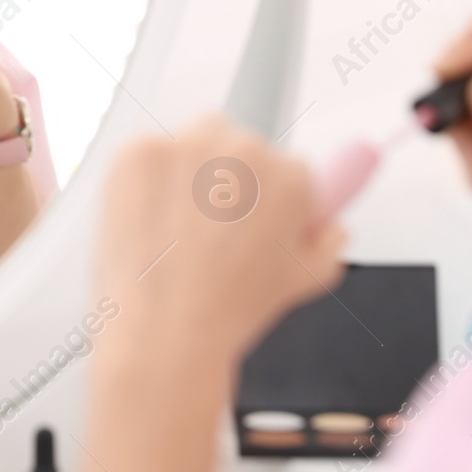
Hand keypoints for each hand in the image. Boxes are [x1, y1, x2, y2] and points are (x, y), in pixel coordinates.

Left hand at [96, 113, 347, 365]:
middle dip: (229, 179)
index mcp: (291, 177)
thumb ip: (327, 244)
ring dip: (190, 167)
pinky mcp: (139, 152)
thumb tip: (332, 225)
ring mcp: (187, 147)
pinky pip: (147, 150)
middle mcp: (244, 151)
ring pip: (195, 138)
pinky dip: (145, 179)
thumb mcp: (302, 282)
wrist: (163, 333)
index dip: (268, 196)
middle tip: (210, 228)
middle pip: (240, 143)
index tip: (251, 216)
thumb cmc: (229, 311)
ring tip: (178, 225)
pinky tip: (148, 219)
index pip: (287, 164)